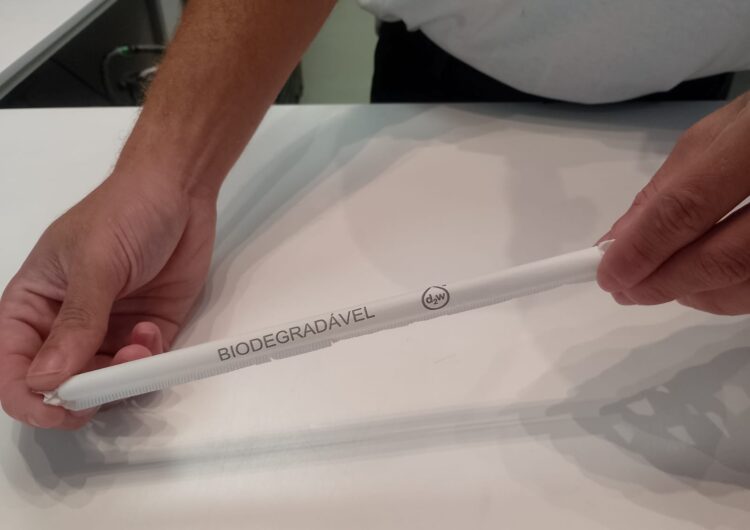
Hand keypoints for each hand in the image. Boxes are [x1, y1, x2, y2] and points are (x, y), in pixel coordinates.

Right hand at [0, 173, 215, 428]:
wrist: (179, 191)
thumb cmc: (125, 210)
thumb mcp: (95, 263)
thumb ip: (75, 323)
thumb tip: (47, 378)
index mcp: (32, 304)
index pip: (11, 365)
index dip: (27, 396)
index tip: (57, 407)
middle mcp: (65, 325)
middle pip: (59, 384)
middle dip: (84, 392)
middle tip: (108, 384)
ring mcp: (108, 330)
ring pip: (104, 383)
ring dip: (122, 376)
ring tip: (139, 342)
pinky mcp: (146, 332)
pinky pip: (144, 369)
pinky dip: (149, 362)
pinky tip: (152, 331)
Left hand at [598, 92, 749, 313]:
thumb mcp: (718, 137)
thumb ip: (667, 189)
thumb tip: (617, 242)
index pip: (690, 205)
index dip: (644, 248)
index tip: (608, 273)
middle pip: (727, 257)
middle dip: (665, 282)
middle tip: (624, 290)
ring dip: (695, 294)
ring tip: (658, 285)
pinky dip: (727, 294)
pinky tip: (702, 282)